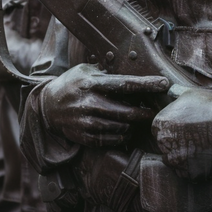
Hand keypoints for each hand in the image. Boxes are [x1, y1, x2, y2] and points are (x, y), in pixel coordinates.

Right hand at [42, 63, 169, 146]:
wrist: (47, 106)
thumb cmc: (72, 84)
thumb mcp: (85, 71)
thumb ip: (106, 73)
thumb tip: (132, 71)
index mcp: (91, 83)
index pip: (125, 84)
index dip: (147, 84)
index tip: (164, 83)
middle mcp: (89, 103)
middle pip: (127, 112)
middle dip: (145, 112)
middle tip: (154, 110)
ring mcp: (87, 122)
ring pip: (122, 127)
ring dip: (134, 125)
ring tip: (138, 119)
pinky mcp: (85, 137)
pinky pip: (112, 140)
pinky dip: (123, 135)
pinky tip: (126, 129)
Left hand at [152, 88, 211, 180]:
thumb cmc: (209, 107)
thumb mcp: (188, 94)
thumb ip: (174, 93)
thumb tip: (168, 91)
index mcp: (159, 123)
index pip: (157, 131)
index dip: (171, 130)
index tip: (183, 129)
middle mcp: (163, 142)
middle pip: (164, 147)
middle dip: (175, 144)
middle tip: (192, 138)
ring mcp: (176, 160)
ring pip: (174, 161)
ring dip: (183, 157)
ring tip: (198, 148)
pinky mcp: (188, 173)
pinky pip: (186, 174)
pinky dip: (192, 169)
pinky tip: (202, 157)